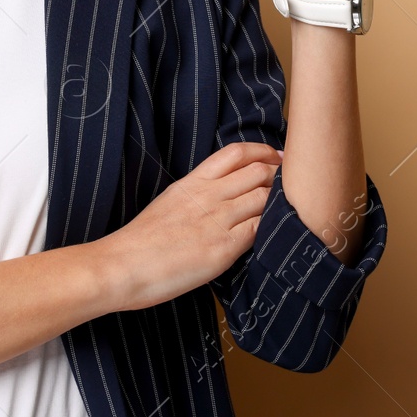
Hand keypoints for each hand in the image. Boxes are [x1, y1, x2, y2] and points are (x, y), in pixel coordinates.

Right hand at [99, 142, 281, 310]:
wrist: (121, 265)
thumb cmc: (139, 241)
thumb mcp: (169, 203)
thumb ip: (196, 196)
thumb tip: (219, 198)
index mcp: (193, 182)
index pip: (235, 154)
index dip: (263, 151)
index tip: (278, 156)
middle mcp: (208, 196)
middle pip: (257, 172)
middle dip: (280, 174)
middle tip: (295, 181)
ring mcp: (217, 220)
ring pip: (264, 198)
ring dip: (282, 200)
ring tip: (294, 205)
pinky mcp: (223, 248)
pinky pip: (259, 230)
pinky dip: (274, 227)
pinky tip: (281, 231)